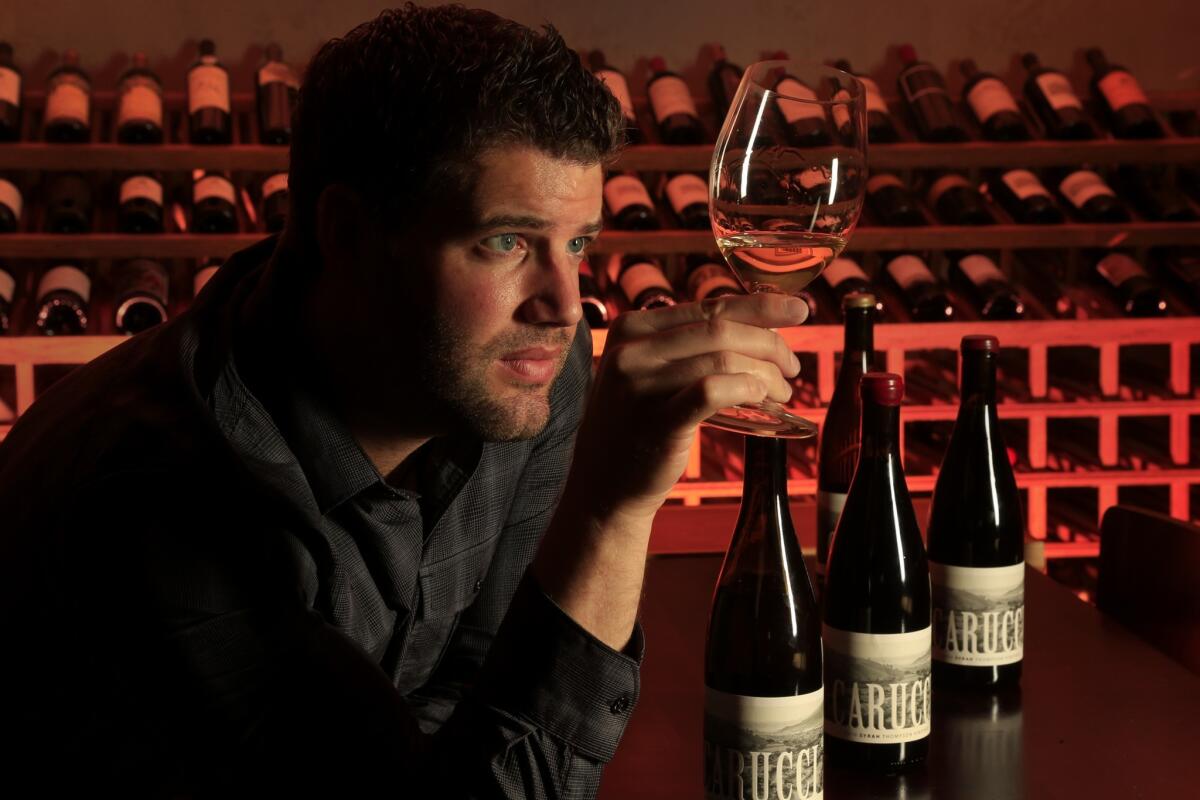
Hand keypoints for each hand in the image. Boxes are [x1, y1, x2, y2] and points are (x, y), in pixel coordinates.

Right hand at [566, 292, 807, 527]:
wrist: (603, 487)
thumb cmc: (637, 428)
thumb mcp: (648, 374)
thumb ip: (685, 348)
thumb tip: (756, 327)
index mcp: (631, 329)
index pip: (708, 308)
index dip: (760, 307)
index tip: (798, 311)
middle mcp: (631, 350)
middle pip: (720, 329)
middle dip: (770, 344)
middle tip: (792, 366)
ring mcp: (639, 385)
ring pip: (722, 358)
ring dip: (765, 373)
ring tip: (782, 392)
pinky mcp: (656, 421)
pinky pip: (712, 391)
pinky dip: (746, 388)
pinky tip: (762, 397)